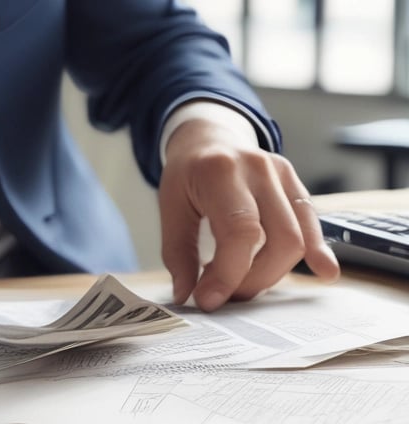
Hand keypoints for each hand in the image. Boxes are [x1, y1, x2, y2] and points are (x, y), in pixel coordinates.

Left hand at [159, 116, 339, 311]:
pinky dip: (316, 251)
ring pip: (299, 238)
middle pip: (280, 240)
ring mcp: (283, 176)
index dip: (228, 274)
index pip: (241, 232)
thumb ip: (178, 253)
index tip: (208, 299)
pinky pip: (312, 224)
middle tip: (225, 295)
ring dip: (273, 274)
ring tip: (242, 283)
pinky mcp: (296, 185)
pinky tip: (323, 272)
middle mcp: (259, 170)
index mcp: (221, 172)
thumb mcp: (169, 206)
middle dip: (253, 280)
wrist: (209, 138)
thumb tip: (187, 296)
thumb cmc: (188, 174)